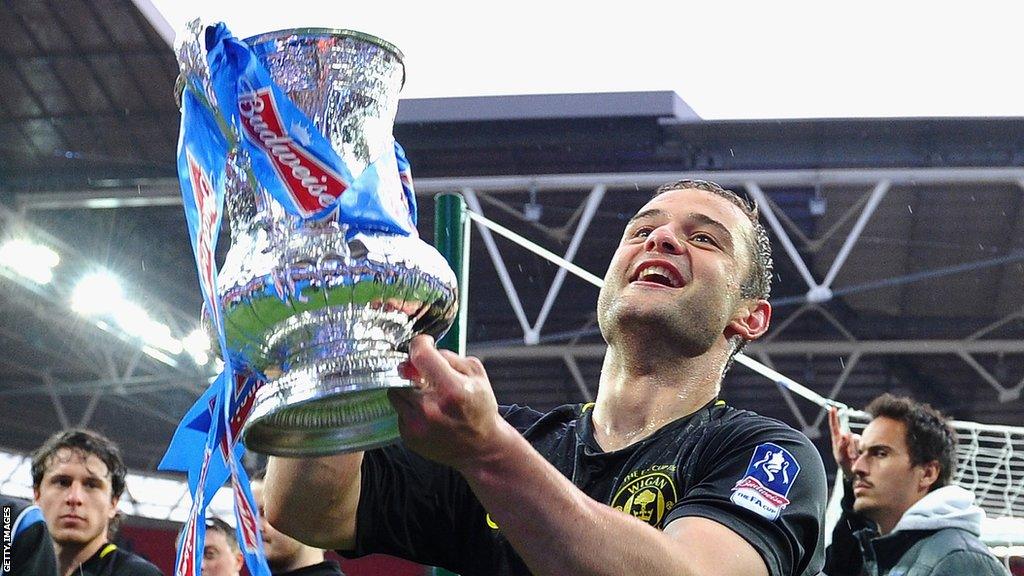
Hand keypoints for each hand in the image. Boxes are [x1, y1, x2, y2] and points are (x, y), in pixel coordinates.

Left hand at [388, 335, 510, 469]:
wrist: (481, 449)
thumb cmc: (480, 409)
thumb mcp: (477, 375)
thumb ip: (450, 357)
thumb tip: (427, 350)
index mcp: (451, 389)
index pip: (420, 355)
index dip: (421, 344)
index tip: (425, 344)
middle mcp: (430, 408)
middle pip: (403, 373)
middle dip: (413, 369)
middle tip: (426, 373)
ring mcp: (417, 425)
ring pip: (396, 392)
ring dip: (408, 388)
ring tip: (426, 393)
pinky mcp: (409, 437)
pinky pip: (399, 411)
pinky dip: (410, 407)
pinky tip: (427, 412)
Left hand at [828, 407, 859, 480]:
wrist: (856, 474)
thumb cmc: (846, 467)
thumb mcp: (841, 458)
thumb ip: (841, 446)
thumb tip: (844, 435)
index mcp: (837, 441)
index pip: (835, 427)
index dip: (833, 417)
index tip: (833, 408)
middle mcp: (846, 439)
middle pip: (850, 435)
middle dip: (850, 446)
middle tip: (851, 457)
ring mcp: (854, 442)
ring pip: (857, 439)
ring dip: (856, 449)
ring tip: (854, 459)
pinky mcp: (862, 444)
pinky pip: (864, 443)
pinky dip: (862, 450)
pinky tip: (860, 457)